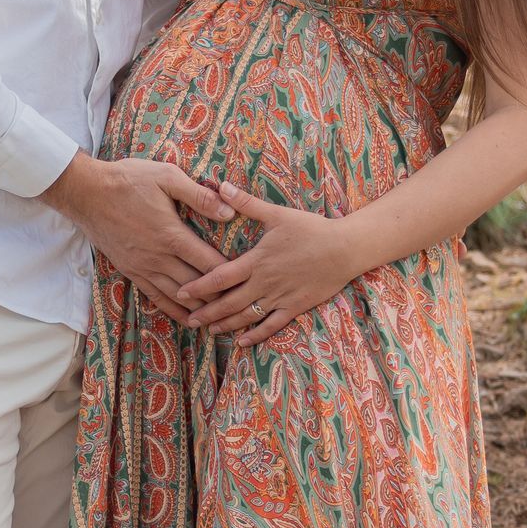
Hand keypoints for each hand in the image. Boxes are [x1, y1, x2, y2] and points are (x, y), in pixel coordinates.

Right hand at [47, 154, 232, 318]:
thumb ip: (199, 196)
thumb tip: (230, 211)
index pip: (208, 263)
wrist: (87, 193)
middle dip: (220, 298)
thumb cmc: (129, 180)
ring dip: (199, 309)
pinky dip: (173, 310)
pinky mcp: (131, 271)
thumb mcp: (167, 176)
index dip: (230, 276)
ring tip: (220, 320)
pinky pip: (155, 297)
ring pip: (177, 296)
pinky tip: (186, 318)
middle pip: (196, 286)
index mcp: (171, 234)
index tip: (249, 282)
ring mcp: (143, 267)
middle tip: (241, 307)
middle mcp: (158, 256)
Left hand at [177, 182, 360, 342]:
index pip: (220, 277)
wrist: (345, 249)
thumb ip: (246, 203)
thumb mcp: (277, 214)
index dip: (199, 286)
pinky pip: (272, 325)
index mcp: (257, 260)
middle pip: (229, 302)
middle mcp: (264, 282)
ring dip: (226, 325)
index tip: (181, 293)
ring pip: (247, 316)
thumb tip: (220, 186)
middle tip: (188, 320)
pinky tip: (242, 342)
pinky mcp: (295, 307)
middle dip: (207, 312)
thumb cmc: (311, 229)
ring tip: (209, 331)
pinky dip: (256, 335)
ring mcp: (280, 297)